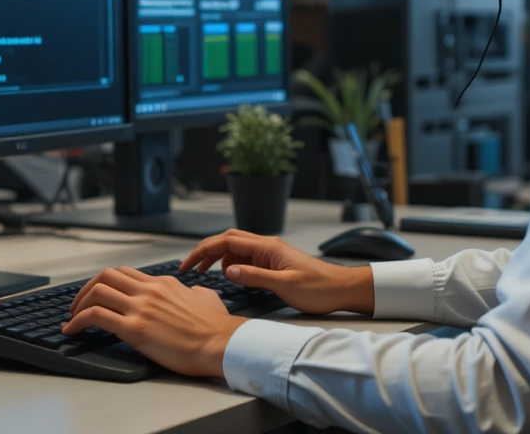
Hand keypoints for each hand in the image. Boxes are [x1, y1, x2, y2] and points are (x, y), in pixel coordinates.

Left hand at [66, 266, 245, 377]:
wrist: (222, 344)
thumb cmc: (217, 328)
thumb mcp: (207, 298)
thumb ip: (196, 292)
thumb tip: (196, 292)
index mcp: (163, 283)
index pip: (125, 273)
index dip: (106, 283)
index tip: (97, 296)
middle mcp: (149, 290)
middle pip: (106, 276)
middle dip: (86, 289)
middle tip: (78, 305)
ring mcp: (141, 307)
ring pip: (97, 291)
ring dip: (78, 304)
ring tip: (72, 319)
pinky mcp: (135, 328)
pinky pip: (96, 316)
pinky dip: (78, 321)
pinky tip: (72, 331)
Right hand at [180, 229, 373, 315]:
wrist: (341, 289)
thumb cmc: (319, 288)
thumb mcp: (285, 286)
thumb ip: (255, 277)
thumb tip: (227, 271)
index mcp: (267, 247)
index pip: (226, 241)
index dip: (203, 250)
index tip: (187, 264)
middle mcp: (266, 245)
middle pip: (228, 240)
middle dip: (205, 251)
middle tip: (189, 268)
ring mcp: (270, 253)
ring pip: (235, 248)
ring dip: (217, 258)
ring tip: (203, 274)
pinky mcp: (273, 262)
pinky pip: (246, 258)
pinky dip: (231, 264)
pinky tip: (228, 276)